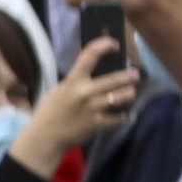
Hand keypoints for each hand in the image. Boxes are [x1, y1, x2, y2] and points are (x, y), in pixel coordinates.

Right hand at [18, 39, 138, 169]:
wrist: (46, 137)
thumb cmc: (49, 111)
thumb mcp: (59, 89)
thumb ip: (75, 79)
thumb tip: (88, 66)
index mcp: (73, 81)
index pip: (89, 56)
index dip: (103, 46)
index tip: (114, 44)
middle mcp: (85, 92)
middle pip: (113, 80)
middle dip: (127, 76)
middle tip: (136, 74)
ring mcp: (93, 109)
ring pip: (119, 98)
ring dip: (128, 94)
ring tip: (131, 92)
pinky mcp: (98, 124)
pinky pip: (117, 118)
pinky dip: (120, 116)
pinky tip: (121, 115)